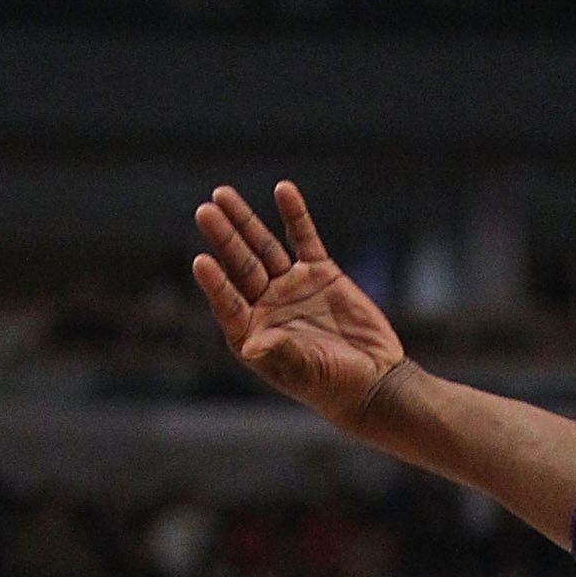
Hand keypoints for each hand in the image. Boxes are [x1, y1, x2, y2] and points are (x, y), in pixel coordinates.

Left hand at [193, 180, 406, 426]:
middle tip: (204, 211)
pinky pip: (303, 238)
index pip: (228, 304)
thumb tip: (250, 346)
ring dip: (244, 221)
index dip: (216, 284)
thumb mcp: (305, 372)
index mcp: (252, 335)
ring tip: (221, 194)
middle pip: (240, 266)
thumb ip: (279, 352)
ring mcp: (290, 286)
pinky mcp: (319, 272)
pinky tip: (283, 190)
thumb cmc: (334, 386)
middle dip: (224, 238)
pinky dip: (294, 215)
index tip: (201, 261)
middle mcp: (265, 307)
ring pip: (263, 247)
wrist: (374, 378)